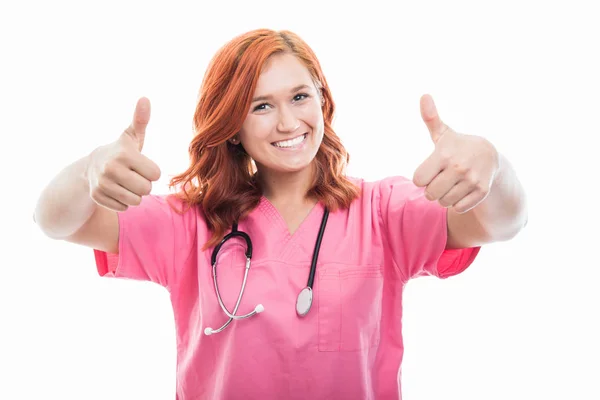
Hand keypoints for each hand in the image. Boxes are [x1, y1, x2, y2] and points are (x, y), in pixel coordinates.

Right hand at [87, 97, 160, 211]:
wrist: (91, 166)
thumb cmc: (120, 151)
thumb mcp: (131, 136)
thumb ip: (140, 119)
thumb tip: (145, 98)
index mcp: (125, 154)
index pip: (156, 174)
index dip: (151, 171)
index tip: (140, 164)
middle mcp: (111, 169)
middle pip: (146, 189)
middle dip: (143, 184)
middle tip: (132, 175)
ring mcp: (102, 184)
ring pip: (135, 201)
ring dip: (134, 195)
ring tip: (125, 183)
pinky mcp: (97, 197)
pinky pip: (123, 207)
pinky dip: (122, 202)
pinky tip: (115, 190)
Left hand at [412, 94, 498, 213]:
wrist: (490, 156)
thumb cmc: (458, 146)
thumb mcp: (444, 134)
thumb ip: (430, 118)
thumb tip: (424, 95)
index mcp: (444, 154)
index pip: (418, 180)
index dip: (422, 178)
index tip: (431, 170)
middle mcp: (458, 167)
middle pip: (430, 194)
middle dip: (432, 190)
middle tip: (441, 179)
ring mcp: (471, 180)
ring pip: (444, 202)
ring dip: (445, 197)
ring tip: (452, 184)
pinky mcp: (482, 192)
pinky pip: (459, 208)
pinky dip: (458, 203)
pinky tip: (463, 190)